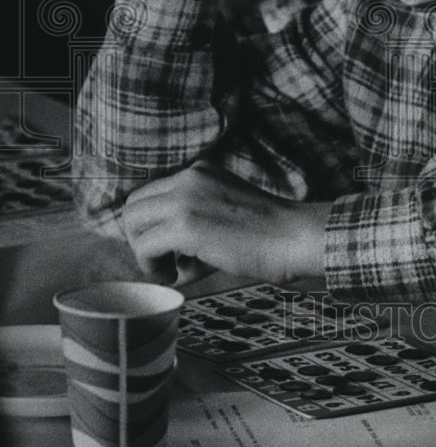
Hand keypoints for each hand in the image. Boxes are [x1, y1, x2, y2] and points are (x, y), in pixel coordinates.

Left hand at [120, 163, 327, 286]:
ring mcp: (184, 199)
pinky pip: (144, 248)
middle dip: (141, 238)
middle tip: (165, 260)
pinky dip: (154, 267)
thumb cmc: (267, 233)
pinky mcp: (184, 225)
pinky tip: (179, 275)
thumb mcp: (225, 209)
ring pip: (132, 225)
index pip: (150, 193)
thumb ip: (193, 218)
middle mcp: (188, 178)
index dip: (152, 225)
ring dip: (146, 253)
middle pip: (133, 206)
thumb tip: (161, 252)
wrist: (293, 237)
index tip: (169, 248)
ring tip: (173, 269)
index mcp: (200, 171)